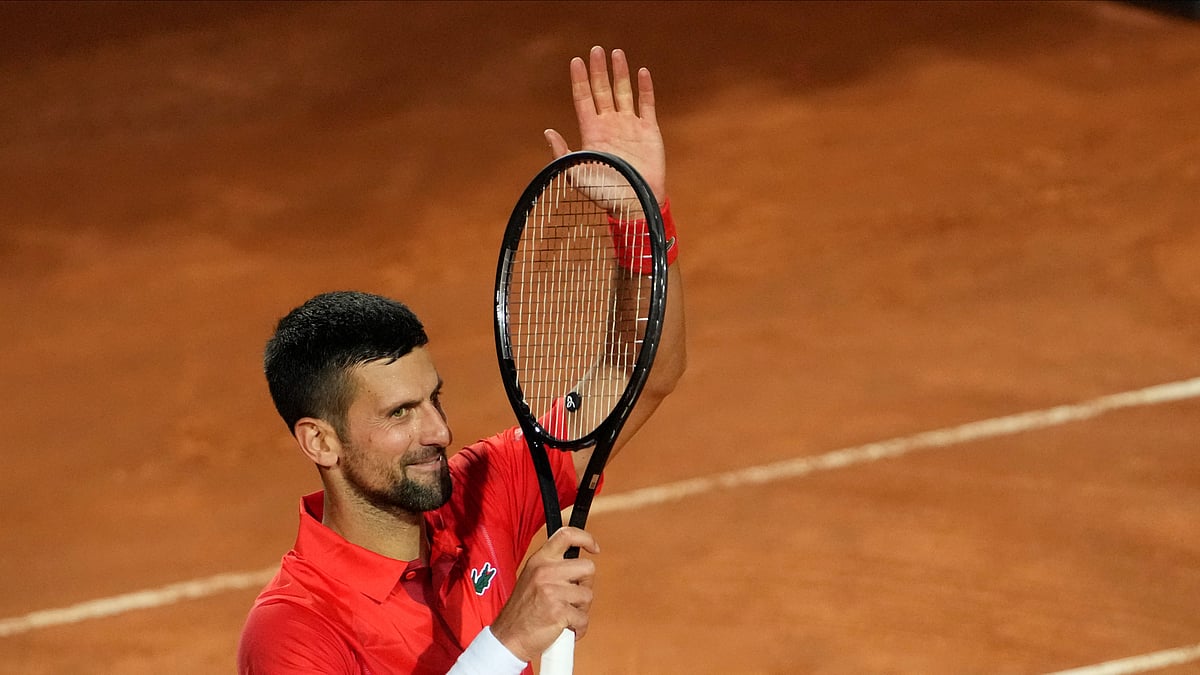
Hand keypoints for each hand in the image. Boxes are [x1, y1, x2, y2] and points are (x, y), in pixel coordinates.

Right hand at [488, 527, 599, 662]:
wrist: (509, 637)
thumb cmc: (522, 611)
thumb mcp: (531, 578)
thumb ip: (552, 567)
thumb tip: (578, 566)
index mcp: (539, 561)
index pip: (566, 535)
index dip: (586, 538)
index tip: (594, 548)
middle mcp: (545, 572)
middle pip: (588, 568)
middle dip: (585, 585)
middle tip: (572, 596)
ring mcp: (552, 591)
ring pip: (588, 595)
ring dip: (581, 608)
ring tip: (564, 613)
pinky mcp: (559, 612)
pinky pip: (584, 618)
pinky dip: (579, 627)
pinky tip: (566, 627)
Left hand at [545, 46, 666, 202]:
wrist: (634, 202)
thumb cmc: (604, 193)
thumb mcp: (576, 174)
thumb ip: (562, 153)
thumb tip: (548, 132)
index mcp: (591, 132)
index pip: (583, 99)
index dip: (579, 80)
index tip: (575, 61)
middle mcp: (609, 125)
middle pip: (602, 90)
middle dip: (598, 70)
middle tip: (595, 49)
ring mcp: (629, 126)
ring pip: (623, 92)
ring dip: (620, 73)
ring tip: (616, 53)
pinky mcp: (648, 131)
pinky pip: (646, 104)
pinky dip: (645, 88)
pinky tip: (642, 72)